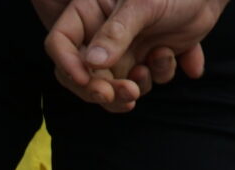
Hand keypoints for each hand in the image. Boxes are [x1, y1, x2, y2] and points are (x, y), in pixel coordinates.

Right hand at [42, 0, 223, 110]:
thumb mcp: (143, 5)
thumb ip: (117, 33)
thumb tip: (93, 63)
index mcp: (90, 12)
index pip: (60, 42)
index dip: (66, 64)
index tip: (84, 80)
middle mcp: (102, 35)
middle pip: (84, 75)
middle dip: (103, 89)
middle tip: (125, 94)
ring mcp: (123, 51)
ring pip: (113, 86)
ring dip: (135, 86)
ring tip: (150, 69)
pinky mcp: (145, 61)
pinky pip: (144, 83)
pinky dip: (161, 74)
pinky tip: (174, 53)